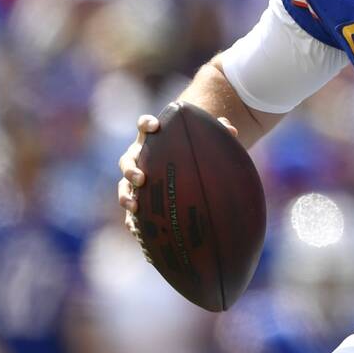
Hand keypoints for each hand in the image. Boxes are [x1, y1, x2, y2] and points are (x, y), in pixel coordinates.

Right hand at [118, 111, 237, 239]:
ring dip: (125, 195)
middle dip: (130, 169)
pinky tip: (136, 228)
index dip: (146, 124)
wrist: (184, 167)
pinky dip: (131, 219)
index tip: (155, 126)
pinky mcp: (138, 197)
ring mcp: (136, 178)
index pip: (144, 126)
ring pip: (124, 186)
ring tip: (134, 206)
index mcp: (152, 139)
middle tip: (140, 177)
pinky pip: (129, 209)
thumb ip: (216, 132)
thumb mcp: (203, 139)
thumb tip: (230, 130)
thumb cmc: (192, 149)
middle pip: (128, 160)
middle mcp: (140, 157)